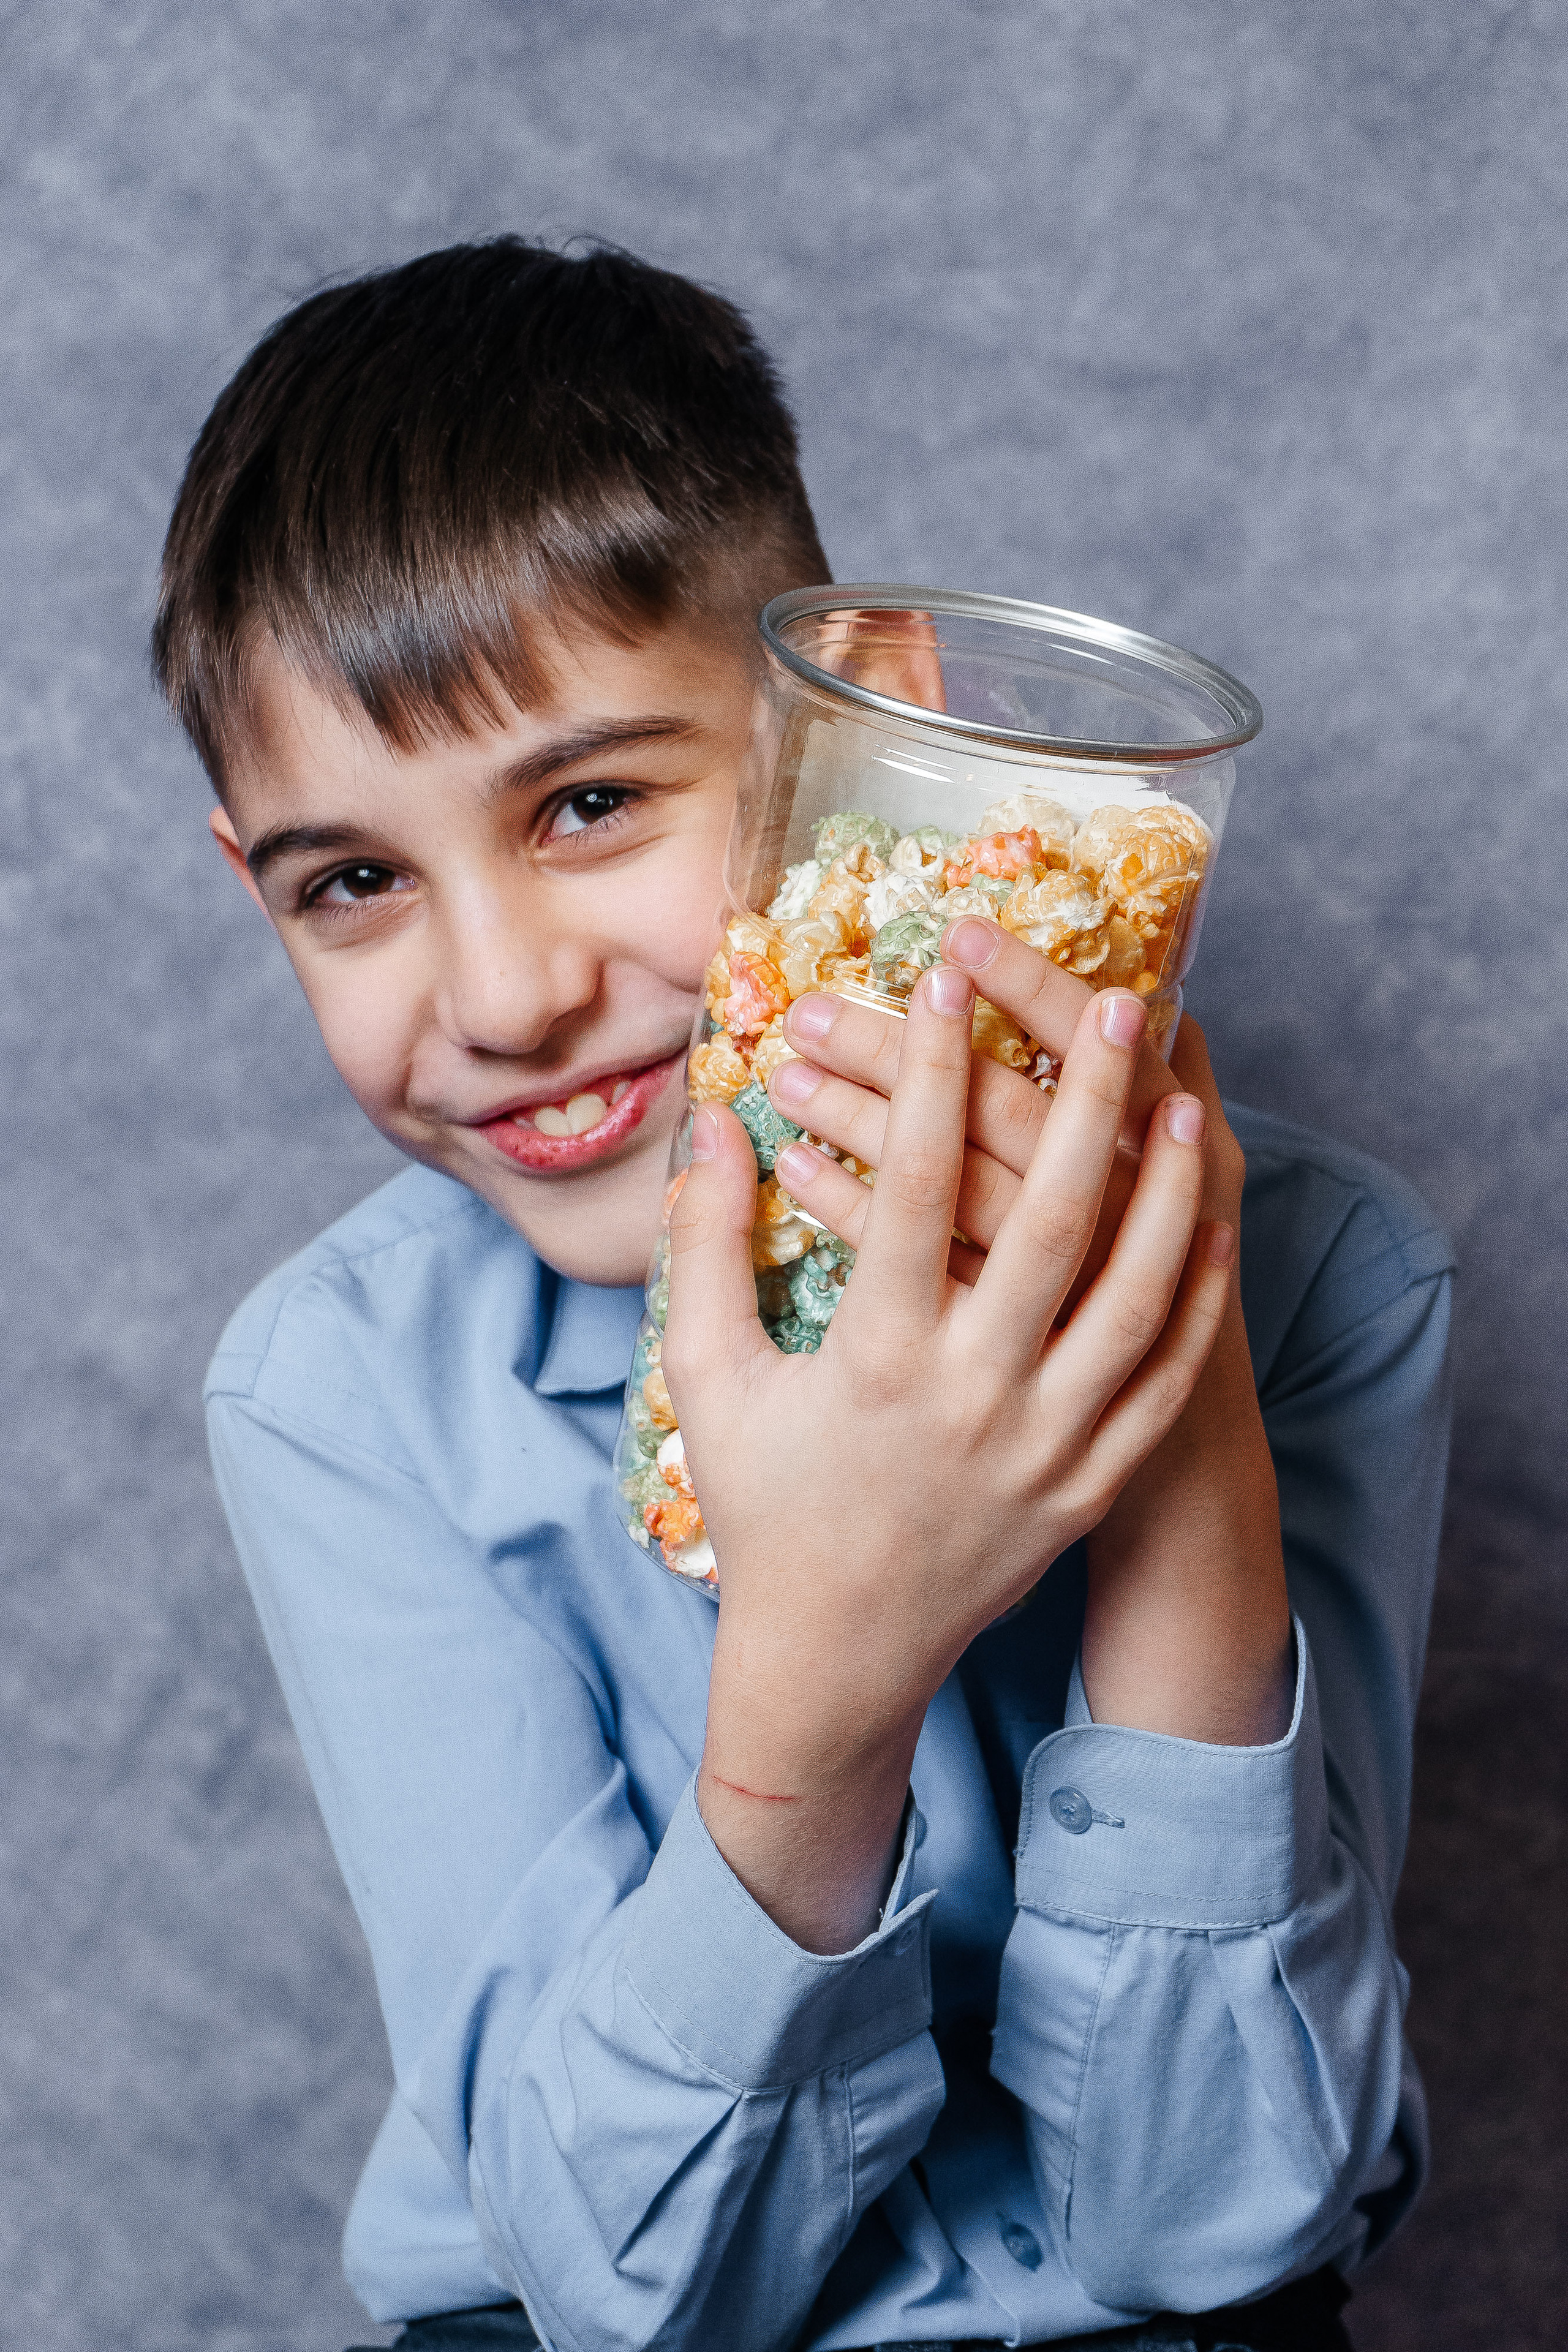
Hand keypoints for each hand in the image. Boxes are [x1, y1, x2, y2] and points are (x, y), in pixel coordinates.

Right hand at [762, 915, 1291, 1748]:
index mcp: (873, 1360)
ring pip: (1130, 1299)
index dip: (928, 1072)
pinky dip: (1191, 1299)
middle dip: (1082, 1101)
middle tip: (1112, 1000)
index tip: (947, 982)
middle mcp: (972, 1397)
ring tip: (1182, 1098)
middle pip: (1046, 1222)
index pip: (913, 1184)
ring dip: (1161, 1193)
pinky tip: (1208, 1223)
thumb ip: (706, 1244)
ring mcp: (1044, 1446)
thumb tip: (711, 1121)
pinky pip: (1159, 1380)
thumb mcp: (710, 1377)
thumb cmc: (766, 1506)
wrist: (835, 1657)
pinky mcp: (1088, 1485)